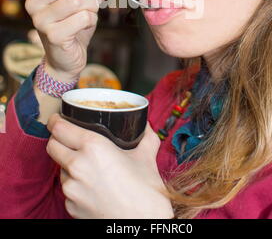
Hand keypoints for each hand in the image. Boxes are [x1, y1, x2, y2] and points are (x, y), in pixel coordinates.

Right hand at [25, 0, 102, 79]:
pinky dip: (91, 19)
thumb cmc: (74, 20)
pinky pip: (82, 18)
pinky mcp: (52, 36)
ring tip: (91, 10)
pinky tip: (86, 23)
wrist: (68, 54)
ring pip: (78, 0)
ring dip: (92, 5)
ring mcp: (40, 19)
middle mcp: (34, 1)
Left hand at [46, 114, 173, 218]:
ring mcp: (71, 189)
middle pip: (52, 145)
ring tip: (89, 166)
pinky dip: (76, 184)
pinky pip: (68, 189)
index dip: (56, 120)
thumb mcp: (147, 155)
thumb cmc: (146, 192)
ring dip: (68, 164)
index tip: (58, 118)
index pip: (59, 128)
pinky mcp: (71, 207)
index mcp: (93, 147)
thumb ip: (144, 135)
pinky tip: (93, 186)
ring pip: (60, 168)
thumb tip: (144, 126)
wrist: (144, 225)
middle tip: (69, 137)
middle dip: (57, 139)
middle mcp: (77, 166)